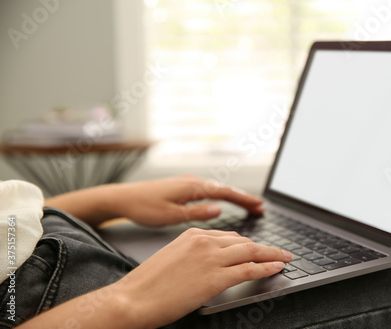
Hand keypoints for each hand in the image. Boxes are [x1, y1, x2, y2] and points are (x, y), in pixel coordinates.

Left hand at [111, 175, 263, 225]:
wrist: (123, 197)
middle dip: (244, 198)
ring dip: (234, 197)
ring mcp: (187, 183)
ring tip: (248, 205)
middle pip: (225, 189)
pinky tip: (224, 202)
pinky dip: (221, 196)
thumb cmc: (144, 207)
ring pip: (217, 189)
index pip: (225, 193)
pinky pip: (208, 190)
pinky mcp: (182, 187)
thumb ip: (197, 212)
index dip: (244, 200)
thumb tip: (219, 209)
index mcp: (192, 187)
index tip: (259, 205)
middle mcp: (192, 182)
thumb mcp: (171, 215)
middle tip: (260, 207)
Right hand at [114, 228, 292, 327]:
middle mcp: (204, 241)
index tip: (257, 247)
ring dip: (272, 254)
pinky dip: (266, 267)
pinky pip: (249, 269)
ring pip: (251, 252)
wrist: (134, 298)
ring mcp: (211, 258)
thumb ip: (194, 254)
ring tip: (285, 257)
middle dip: (264, 246)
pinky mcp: (216, 277)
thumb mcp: (173, 257)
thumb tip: (212, 261)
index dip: (246, 243)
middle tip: (279, 250)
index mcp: (193, 234)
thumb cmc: (148, 283)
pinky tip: (277, 266)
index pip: (229, 236)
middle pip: (243, 241)